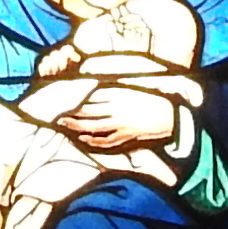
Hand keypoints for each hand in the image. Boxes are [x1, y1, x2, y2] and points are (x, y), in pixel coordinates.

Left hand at [56, 80, 182, 154]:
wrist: (171, 115)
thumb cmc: (151, 100)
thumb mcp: (132, 90)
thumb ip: (114, 91)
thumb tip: (95, 88)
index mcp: (119, 94)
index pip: (91, 95)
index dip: (76, 97)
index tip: (63, 96)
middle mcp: (117, 108)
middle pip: (89, 110)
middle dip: (71, 111)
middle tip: (56, 112)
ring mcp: (122, 123)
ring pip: (94, 125)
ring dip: (77, 125)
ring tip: (64, 123)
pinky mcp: (127, 135)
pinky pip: (107, 139)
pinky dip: (94, 140)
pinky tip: (83, 138)